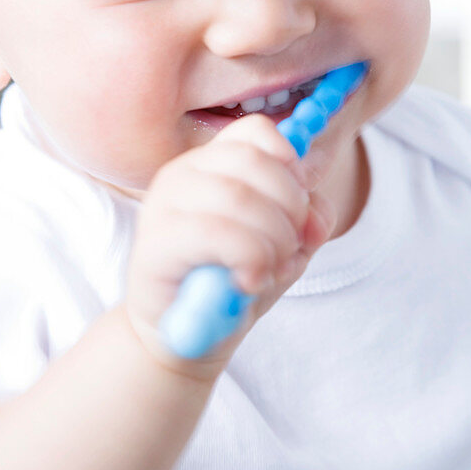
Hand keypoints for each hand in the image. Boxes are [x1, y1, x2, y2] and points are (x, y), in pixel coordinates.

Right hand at [125, 114, 335, 376]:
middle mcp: (182, 173)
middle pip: (255, 161)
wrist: (186, 338)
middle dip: (290, 208)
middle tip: (289, 248)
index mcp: (211, 163)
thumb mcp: (285, 244)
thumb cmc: (232, 281)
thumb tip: (315, 215)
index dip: (291, 165)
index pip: (258, 131)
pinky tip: (249, 282)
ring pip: (239, 196)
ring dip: (273, 239)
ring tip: (269, 269)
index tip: (298, 208)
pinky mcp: (155, 242)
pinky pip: (219, 233)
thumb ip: (309, 219)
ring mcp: (163, 205)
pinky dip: (250, 259)